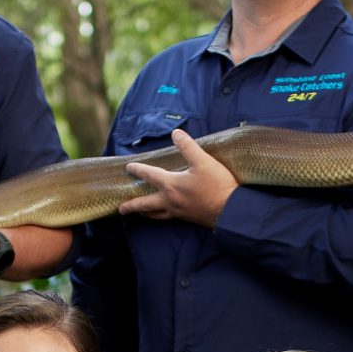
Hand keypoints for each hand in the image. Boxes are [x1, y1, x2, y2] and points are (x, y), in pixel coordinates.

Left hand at [118, 130, 237, 227]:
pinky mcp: (188, 219)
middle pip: (146, 204)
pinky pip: (168, 218)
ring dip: (145, 214)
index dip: (138, 170)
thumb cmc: (217, 185)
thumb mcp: (203, 161)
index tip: (128, 168)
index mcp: (171, 185)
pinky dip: (160, 216)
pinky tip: (164, 214)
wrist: (231, 210)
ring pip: (156, 215)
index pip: (150, 175)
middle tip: (121, 209)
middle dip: (132, 206)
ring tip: (140, 213)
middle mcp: (171, 201)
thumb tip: (176, 133)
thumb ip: (188, 147)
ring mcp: (179, 212)